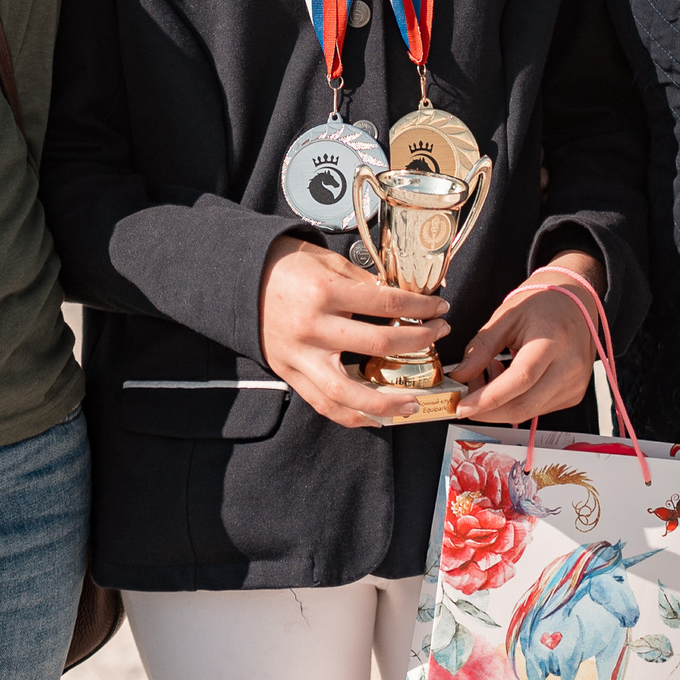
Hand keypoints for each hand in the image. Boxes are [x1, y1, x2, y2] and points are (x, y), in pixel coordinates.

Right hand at [258, 235, 450, 427]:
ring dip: (386, 400)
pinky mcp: (289, 373)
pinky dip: (351, 416)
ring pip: (347, 391)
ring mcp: (299, 355)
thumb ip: (362, 283)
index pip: (385, 302)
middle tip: (438, 334)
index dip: (419, 305)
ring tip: (413, 402)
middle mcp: (313, 327)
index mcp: (324, 292)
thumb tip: (399, 300)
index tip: (440, 307)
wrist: (239, 281)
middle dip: (417, 340)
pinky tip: (375, 418)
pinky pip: (323, 403)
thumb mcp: (327, 262)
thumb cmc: (286, 266)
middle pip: (378, 342)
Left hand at [450, 253, 601, 422]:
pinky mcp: (574, 394)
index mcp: (553, 339)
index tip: (462, 406)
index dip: (488, 398)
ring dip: (500, 405)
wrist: (576, 302)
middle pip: (524, 406)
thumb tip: (459, 377)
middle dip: (488, 410)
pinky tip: (510, 378)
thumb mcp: (505, 317)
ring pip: (528, 412)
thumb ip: (480, 348)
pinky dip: (515, 401)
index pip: (520, 379)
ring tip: (491, 372)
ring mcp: (575, 383)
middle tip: (466, 397)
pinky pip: (537, 409)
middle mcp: (570, 366)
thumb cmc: (541, 304)